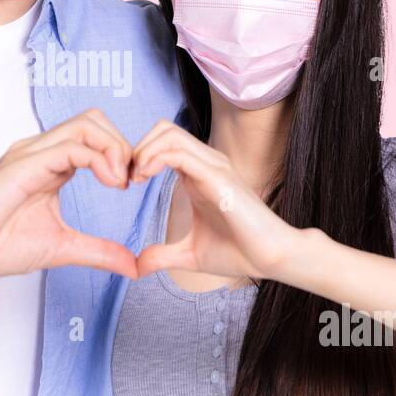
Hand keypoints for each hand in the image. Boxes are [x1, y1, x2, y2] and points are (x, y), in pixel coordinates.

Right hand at [0, 109, 139, 281]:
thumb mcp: (61, 247)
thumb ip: (98, 252)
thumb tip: (132, 265)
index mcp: (49, 165)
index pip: (94, 136)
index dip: (122, 154)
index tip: (132, 185)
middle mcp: (40, 152)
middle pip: (94, 120)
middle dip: (123, 144)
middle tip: (130, 180)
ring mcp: (31, 154)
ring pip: (86, 124)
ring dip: (114, 148)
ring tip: (120, 181)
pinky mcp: (24, 165)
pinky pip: (70, 147)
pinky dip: (99, 159)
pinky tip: (108, 182)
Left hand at [131, 121, 296, 280]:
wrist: (271, 259)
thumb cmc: (238, 252)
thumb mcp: (189, 254)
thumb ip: (163, 255)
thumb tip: (138, 266)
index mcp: (198, 174)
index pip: (163, 143)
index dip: (138, 156)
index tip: (125, 183)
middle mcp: (206, 163)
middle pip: (163, 129)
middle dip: (137, 147)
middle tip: (126, 177)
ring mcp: (213, 166)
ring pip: (169, 134)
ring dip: (143, 151)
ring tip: (134, 178)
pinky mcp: (217, 177)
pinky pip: (179, 153)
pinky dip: (154, 159)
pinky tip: (144, 178)